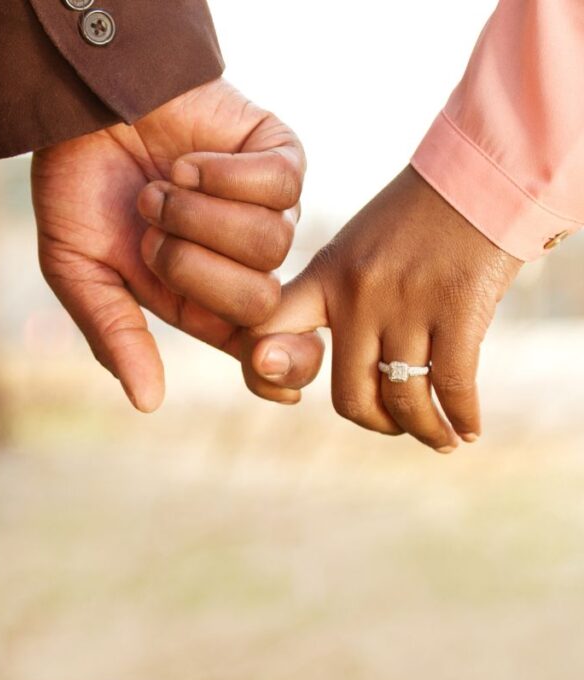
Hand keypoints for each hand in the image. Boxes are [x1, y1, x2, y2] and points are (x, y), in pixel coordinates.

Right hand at [32, 77, 321, 411]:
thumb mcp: (77, 270)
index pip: (261, 349)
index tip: (266, 369)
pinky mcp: (277, 156)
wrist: (81, 104)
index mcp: (198, 299)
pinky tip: (187, 163)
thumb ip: (113, 333)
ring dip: (199, 215)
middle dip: (193, 267)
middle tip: (149, 232)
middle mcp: (240, 261)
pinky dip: (224, 175)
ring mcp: (265, 208)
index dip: (279, 368)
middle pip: (261, 301)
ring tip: (161, 188)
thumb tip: (147, 403)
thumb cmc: (77, 187)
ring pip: (271, 242)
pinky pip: (280, 184)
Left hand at [243, 166, 521, 450]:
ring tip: (440, 438)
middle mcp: (358, 295)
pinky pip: (452, 386)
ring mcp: (407, 304)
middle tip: (393, 424)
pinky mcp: (458, 308)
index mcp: (324, 277)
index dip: (264, 375)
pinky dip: (462, 420)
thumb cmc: (414, 221)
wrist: (479, 177)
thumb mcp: (354, 248)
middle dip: (375, 423)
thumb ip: (331, 298)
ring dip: (425, 432)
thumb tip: (311, 358)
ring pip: (403, 400)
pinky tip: (469, 429)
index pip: (265, 331)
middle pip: (350, 396)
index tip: (288, 394)